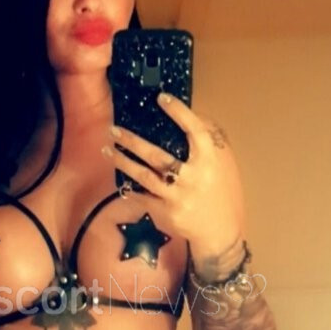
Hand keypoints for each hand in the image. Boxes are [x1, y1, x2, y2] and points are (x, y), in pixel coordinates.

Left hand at [105, 92, 246, 255]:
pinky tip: (120, 178)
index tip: (162, 98)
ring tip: (107, 149)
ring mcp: (177, 197)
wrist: (220, 231)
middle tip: (114, 129)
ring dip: (123, 161)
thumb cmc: (220, 191)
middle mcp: (193, 178)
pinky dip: (129, 187)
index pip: (196, 131)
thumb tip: (192, 114)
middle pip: (158, 156)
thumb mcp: (223, 163)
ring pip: (144, 176)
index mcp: (210, 161)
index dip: (180, 112)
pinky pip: (142, 196)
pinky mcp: (166, 213)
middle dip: (133, 141)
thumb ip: (209, 140)